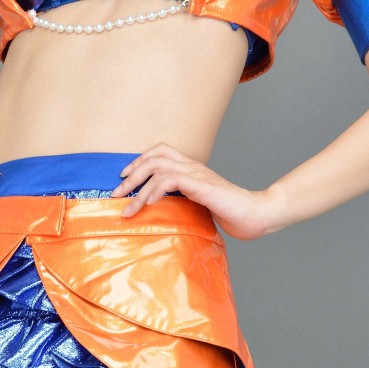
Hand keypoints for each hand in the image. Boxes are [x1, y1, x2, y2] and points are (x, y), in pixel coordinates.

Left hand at [110, 142, 276, 240]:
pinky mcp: (202, 186)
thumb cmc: (228, 213)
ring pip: (159, 168)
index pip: (160, 151)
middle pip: (155, 156)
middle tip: (115, 194)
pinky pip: (172, 180)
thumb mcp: (197, 206)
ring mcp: (198, 174)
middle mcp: (192, 166)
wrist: (253, 215)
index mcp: (191, 168)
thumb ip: (180, 202)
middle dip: (131, 175)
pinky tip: (149, 204)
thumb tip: (158, 212)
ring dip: (138, 188)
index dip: (139, 160)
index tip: (123, 178)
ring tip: (127, 208)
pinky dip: (155, 191)